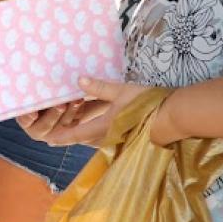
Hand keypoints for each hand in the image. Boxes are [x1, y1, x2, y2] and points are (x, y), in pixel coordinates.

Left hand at [17, 77, 150, 146]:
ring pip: (96, 140)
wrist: (175, 118)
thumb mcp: (121, 92)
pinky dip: (98, 135)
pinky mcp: (132, 138)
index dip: (61, 137)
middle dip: (71, 137)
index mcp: (103, 127)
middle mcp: (109, 137)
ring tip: (75, 132)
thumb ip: (99, 87)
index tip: (47, 141)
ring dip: (84, 136)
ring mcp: (121, 139)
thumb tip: (78, 80)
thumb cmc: (148, 105)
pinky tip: (100, 130)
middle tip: (56, 137)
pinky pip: (108, 138)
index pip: (76, 134)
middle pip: (84, 139)